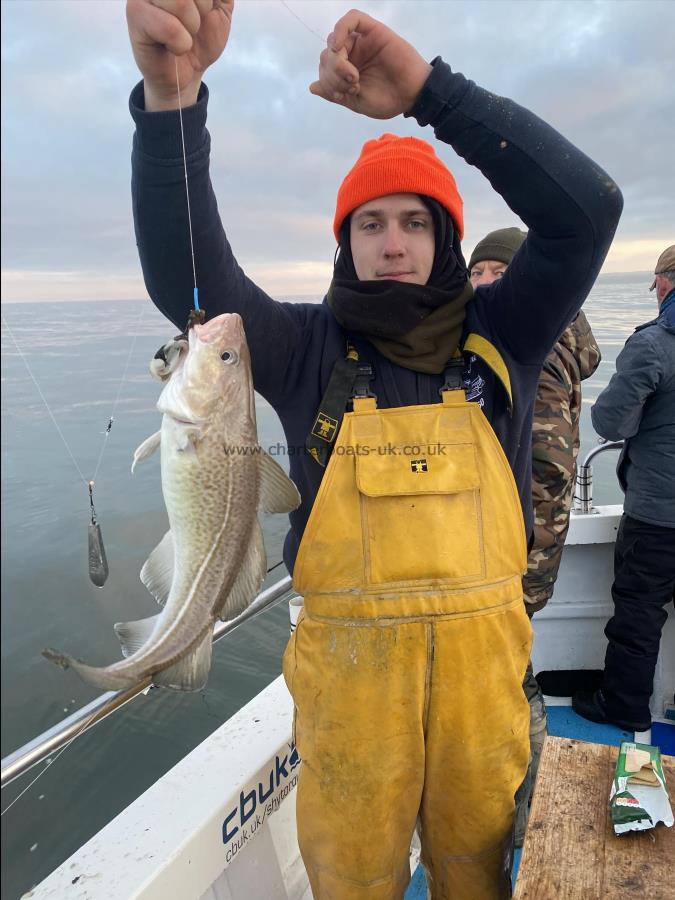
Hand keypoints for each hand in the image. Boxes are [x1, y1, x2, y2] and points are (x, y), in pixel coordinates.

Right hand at [126, 0, 233, 109]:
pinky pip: (169, 27)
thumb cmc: (202, 39)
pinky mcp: (135, 15)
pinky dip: (180, 43)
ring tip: (184, 35)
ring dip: (191, 27)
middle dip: (203, 9)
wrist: (189, 73)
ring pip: (181, 2)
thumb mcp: (221, 8)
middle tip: (193, 24)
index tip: (205, 9)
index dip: (208, 0)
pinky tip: (173, 47)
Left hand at [309, 9, 431, 119]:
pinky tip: (339, 46)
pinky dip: (341, 28)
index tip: (343, 95)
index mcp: (347, 71)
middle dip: (332, 73)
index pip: (324, 68)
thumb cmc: (388, 100)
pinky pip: (352, 18)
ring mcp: (362, 42)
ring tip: (352, 76)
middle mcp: (352, 54)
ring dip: (336, 60)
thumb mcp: (356, 102)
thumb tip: (312, 87)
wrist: (412, 96)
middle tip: (352, 85)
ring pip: (335, 39)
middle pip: (326, 54)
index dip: (327, 82)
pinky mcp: (373, 31)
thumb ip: (334, 93)